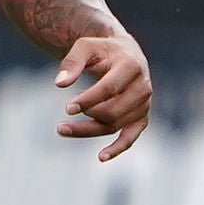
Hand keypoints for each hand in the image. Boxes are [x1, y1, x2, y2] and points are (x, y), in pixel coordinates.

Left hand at [55, 31, 152, 160]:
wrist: (124, 54)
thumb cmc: (101, 50)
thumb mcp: (85, 47)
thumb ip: (72, 62)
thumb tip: (59, 84)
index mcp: (131, 66)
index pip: (109, 88)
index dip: (88, 100)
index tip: (68, 108)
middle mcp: (143, 86)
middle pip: (112, 111)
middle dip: (86, 115)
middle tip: (63, 118)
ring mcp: (144, 104)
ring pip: (114, 125)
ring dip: (88, 130)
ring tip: (62, 129)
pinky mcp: (141, 117)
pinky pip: (130, 137)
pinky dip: (117, 148)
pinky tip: (101, 157)